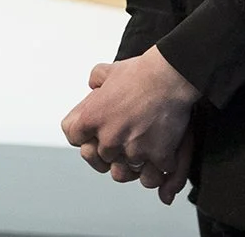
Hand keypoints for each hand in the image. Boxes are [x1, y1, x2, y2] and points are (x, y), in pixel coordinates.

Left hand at [61, 47, 199, 204]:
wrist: (170, 76)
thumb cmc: (140, 72)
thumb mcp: (106, 71)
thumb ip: (95, 81)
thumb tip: (94, 86)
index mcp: (91, 118)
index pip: (74, 138)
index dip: (85, 135)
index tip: (94, 133)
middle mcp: (109, 138)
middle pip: (102, 157)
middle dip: (112, 150)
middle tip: (124, 138)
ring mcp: (133, 150)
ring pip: (127, 170)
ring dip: (134, 161)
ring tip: (143, 146)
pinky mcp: (158, 156)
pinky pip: (154, 173)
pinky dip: (159, 165)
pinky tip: (162, 152)